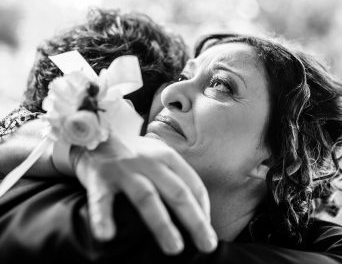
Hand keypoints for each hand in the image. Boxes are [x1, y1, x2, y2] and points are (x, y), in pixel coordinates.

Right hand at [72, 136, 216, 254]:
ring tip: (174, 248)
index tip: (209, 230)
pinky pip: (101, 199)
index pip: (193, 184)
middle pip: (177, 192)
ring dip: (162, 224)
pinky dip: (102, 217)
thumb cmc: (132, 152)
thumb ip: (174, 175)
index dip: (204, 209)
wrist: (94, 133)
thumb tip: (196, 209)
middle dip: (194, 220)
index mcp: (167, 156)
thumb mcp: (158, 155)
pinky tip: (107, 235)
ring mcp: (124, 169)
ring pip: (147, 197)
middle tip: (207, 245)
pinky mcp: (99, 177)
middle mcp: (149, 161)